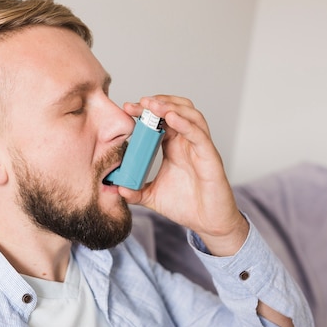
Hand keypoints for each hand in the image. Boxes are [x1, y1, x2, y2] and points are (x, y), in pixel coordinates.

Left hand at [119, 95, 247, 255]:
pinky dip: (185, 124)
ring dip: (171, 106)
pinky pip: (199, 135)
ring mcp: (200, 147)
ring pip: (190, 115)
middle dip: (158, 102)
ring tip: (153, 105)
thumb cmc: (186, 205)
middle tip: (138, 103)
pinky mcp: (210, 157)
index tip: (127, 108)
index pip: (160, 119)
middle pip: (176, 109)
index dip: (145, 111)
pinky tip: (171, 118)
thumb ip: (134, 191)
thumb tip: (115, 188)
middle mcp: (187, 142)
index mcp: (174, 147)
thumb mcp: (152, 197)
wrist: (208, 223)